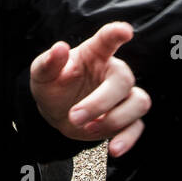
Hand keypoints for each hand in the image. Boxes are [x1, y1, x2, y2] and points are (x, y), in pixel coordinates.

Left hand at [30, 21, 149, 156]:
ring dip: (115, 120)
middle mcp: (113, 72)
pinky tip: (113, 149)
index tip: (125, 31)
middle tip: (75, 116)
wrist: (57, 112)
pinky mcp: (125, 119)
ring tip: (89, 129)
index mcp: (94, 54)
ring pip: (139, 102)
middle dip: (100, 102)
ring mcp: (122, 96)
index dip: (117, 33)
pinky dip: (128, 139)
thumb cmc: (53, 85)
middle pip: (123, 80)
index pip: (108, 39)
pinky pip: (137, 127)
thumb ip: (49, 62)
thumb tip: (60, 48)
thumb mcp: (42, 74)